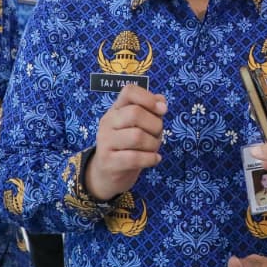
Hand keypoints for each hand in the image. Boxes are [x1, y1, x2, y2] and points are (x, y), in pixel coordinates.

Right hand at [85, 84, 166, 200]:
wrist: (107, 174)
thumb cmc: (128, 146)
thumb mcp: (139, 126)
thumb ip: (150, 111)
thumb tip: (162, 102)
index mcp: (116, 109)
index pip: (129, 91)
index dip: (148, 98)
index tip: (162, 110)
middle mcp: (108, 122)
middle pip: (135, 113)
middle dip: (155, 125)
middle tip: (157, 135)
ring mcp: (105, 142)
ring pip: (137, 136)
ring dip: (153, 144)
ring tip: (154, 149)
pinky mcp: (108, 162)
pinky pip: (134, 158)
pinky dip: (151, 159)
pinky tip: (155, 159)